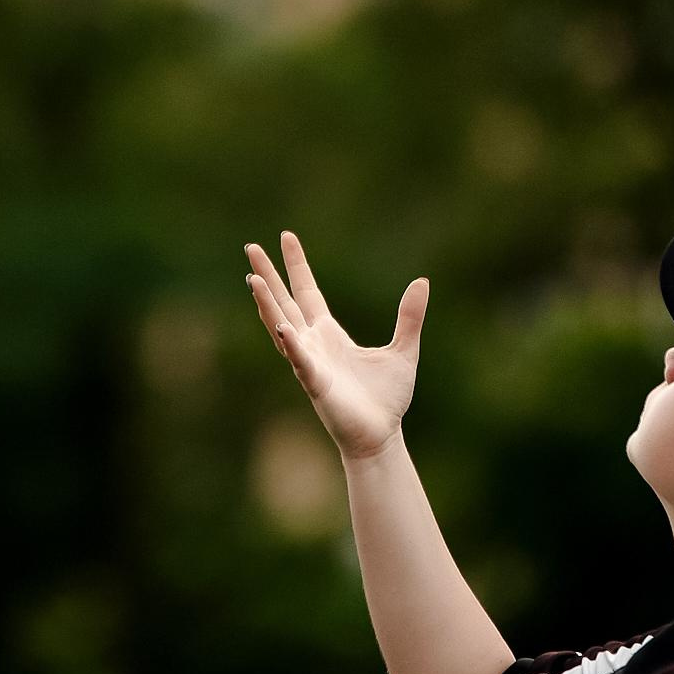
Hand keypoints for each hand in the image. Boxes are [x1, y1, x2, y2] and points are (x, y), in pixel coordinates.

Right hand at [245, 230, 428, 463]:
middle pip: (285, 302)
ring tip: (253, 278)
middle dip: (268, 276)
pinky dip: (291, 345)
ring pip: (281, 327)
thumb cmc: (387, 399)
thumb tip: (422, 281)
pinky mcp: (316, 384)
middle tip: (250, 247)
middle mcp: (313, 344)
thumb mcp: (404, 350)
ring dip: (267, 304)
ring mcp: (310, 363)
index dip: (296, 265)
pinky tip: (282, 327)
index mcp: (329, 334)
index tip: (286, 237)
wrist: (382, 436)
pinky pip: (300, 362)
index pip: (307, 292)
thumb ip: (409, 317)